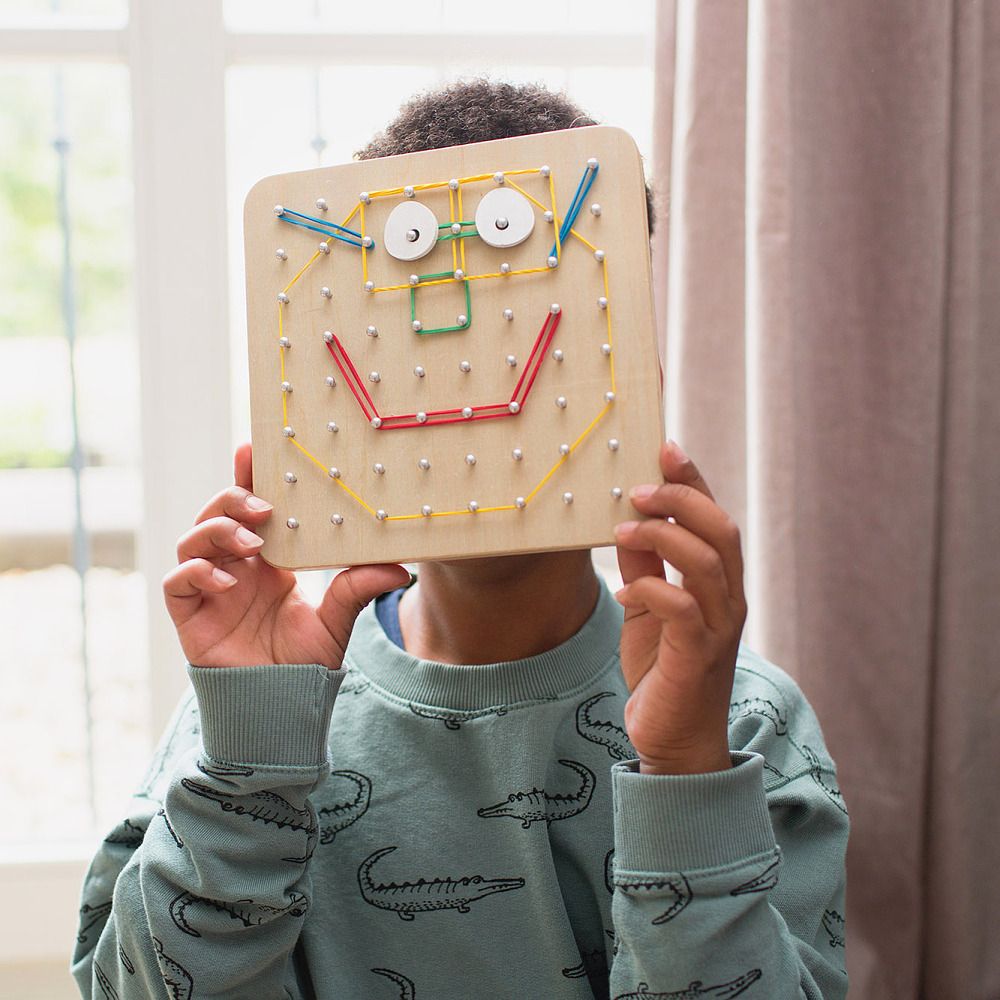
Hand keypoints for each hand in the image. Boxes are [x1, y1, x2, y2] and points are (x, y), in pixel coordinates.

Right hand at [162, 442, 409, 668]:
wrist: (281, 706)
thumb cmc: (306, 661)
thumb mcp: (338, 620)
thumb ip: (359, 588)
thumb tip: (403, 567)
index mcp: (268, 559)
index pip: (251, 507)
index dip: (247, 476)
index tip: (254, 447)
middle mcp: (235, 567)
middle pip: (217, 514)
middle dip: (233, 498)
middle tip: (263, 504)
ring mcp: (209, 589)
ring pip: (192, 540)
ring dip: (217, 532)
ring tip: (252, 543)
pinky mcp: (190, 615)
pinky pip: (177, 582)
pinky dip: (197, 574)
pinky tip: (228, 582)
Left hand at [614, 441, 746, 774]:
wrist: (675, 741)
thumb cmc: (662, 669)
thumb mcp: (646, 609)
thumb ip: (643, 567)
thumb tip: (626, 522)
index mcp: (718, 583)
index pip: (713, 519)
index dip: (693, 481)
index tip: (664, 446)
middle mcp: (729, 599)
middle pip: (720, 531)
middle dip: (680, 500)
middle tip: (637, 487)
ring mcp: (719, 628)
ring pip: (707, 564)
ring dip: (664, 537)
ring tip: (623, 530)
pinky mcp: (698, 657)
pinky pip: (682, 610)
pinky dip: (652, 590)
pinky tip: (625, 592)